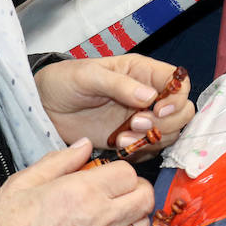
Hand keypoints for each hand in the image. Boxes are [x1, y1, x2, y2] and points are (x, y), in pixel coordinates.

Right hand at [0, 139, 153, 225]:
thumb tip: (84, 145)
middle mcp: (100, 219)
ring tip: (116, 213)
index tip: (108, 174)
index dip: (119, 171)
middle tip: (120, 190)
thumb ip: (60, 161)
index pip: (127, 173)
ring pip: (143, 225)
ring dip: (135, 215)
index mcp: (82, 192)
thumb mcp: (24, 181)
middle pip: (145, 197)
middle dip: (136, 189)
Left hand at [35, 54, 194, 154]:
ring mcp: (140, 119)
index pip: (179, 83)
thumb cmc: (65, 80)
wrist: (44, 106)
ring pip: (169, 133)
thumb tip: (149, 96)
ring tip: (122, 138)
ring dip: (151, 140)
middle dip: (166, 123)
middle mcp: (147, 96)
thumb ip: (119, 84)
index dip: (176, 98)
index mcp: (142, 73)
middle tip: (137, 125)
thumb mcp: (89, 75)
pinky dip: (140, 152)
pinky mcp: (130, 139)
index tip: (158, 109)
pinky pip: (150, 149)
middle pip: (182, 112)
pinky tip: (118, 146)